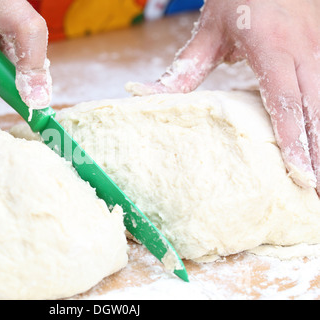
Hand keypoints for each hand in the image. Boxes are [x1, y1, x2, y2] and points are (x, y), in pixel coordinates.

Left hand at [127, 0, 319, 193]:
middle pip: (317, 108)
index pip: (285, 100)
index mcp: (272, 48)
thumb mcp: (208, 33)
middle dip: (319, 151)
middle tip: (318, 191)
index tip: (300, 174)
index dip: (293, 138)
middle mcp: (304, 49)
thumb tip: (140, 94)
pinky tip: (319, 141)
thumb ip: (182, 70)